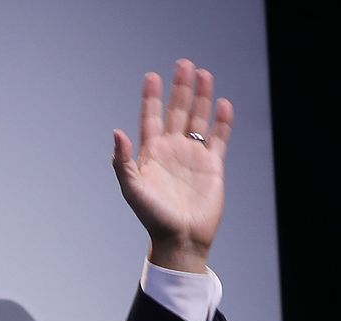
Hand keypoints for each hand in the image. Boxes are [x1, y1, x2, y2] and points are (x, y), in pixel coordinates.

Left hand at [112, 58, 232, 271]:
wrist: (180, 237)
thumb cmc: (152, 216)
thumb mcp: (132, 188)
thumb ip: (122, 161)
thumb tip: (116, 132)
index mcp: (150, 153)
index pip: (151, 118)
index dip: (151, 97)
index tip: (151, 76)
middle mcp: (172, 150)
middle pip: (177, 111)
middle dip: (180, 88)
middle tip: (183, 64)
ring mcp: (193, 155)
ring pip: (199, 118)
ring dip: (201, 97)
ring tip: (204, 74)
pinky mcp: (213, 164)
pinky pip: (219, 136)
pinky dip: (222, 120)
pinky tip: (223, 104)